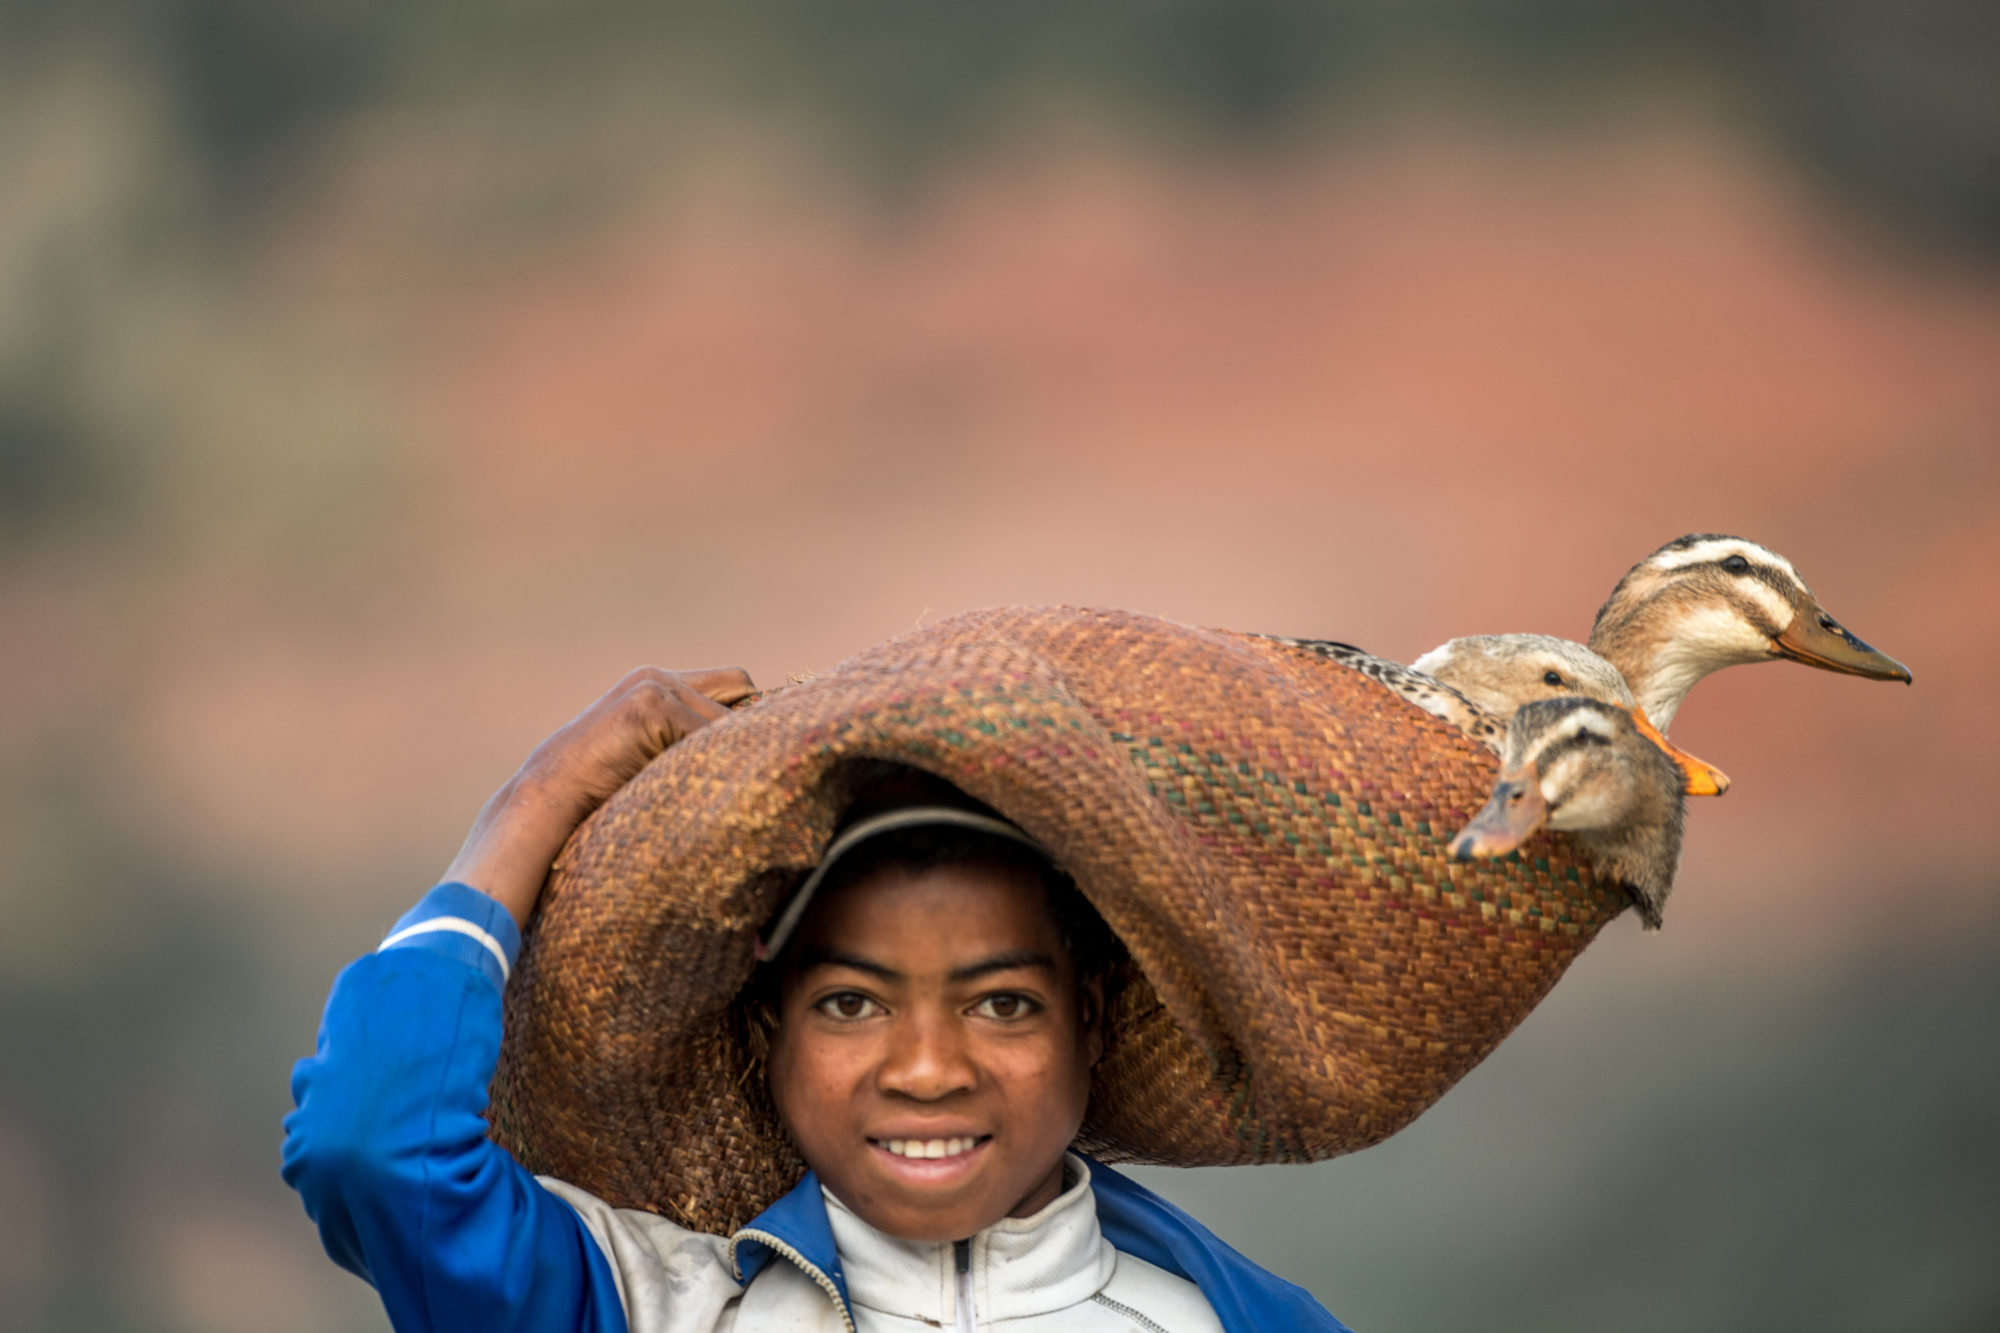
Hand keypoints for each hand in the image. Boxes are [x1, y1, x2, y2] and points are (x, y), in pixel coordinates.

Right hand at [443, 666, 755, 927]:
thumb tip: (749, 756)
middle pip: (740, 686)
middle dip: (747, 725)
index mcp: (654, 685)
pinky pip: (709, 735)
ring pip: (726, 716)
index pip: (732, 684)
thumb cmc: (597, 795)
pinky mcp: (650, 705)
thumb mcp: (649, 760)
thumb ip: (684, 744)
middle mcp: (656, 677)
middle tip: (742, 766)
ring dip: (729, 752)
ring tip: (720, 785)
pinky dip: (712, 764)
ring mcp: (652, 687)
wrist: (547, 802)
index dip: (747, 716)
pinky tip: (697, 788)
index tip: (755, 752)